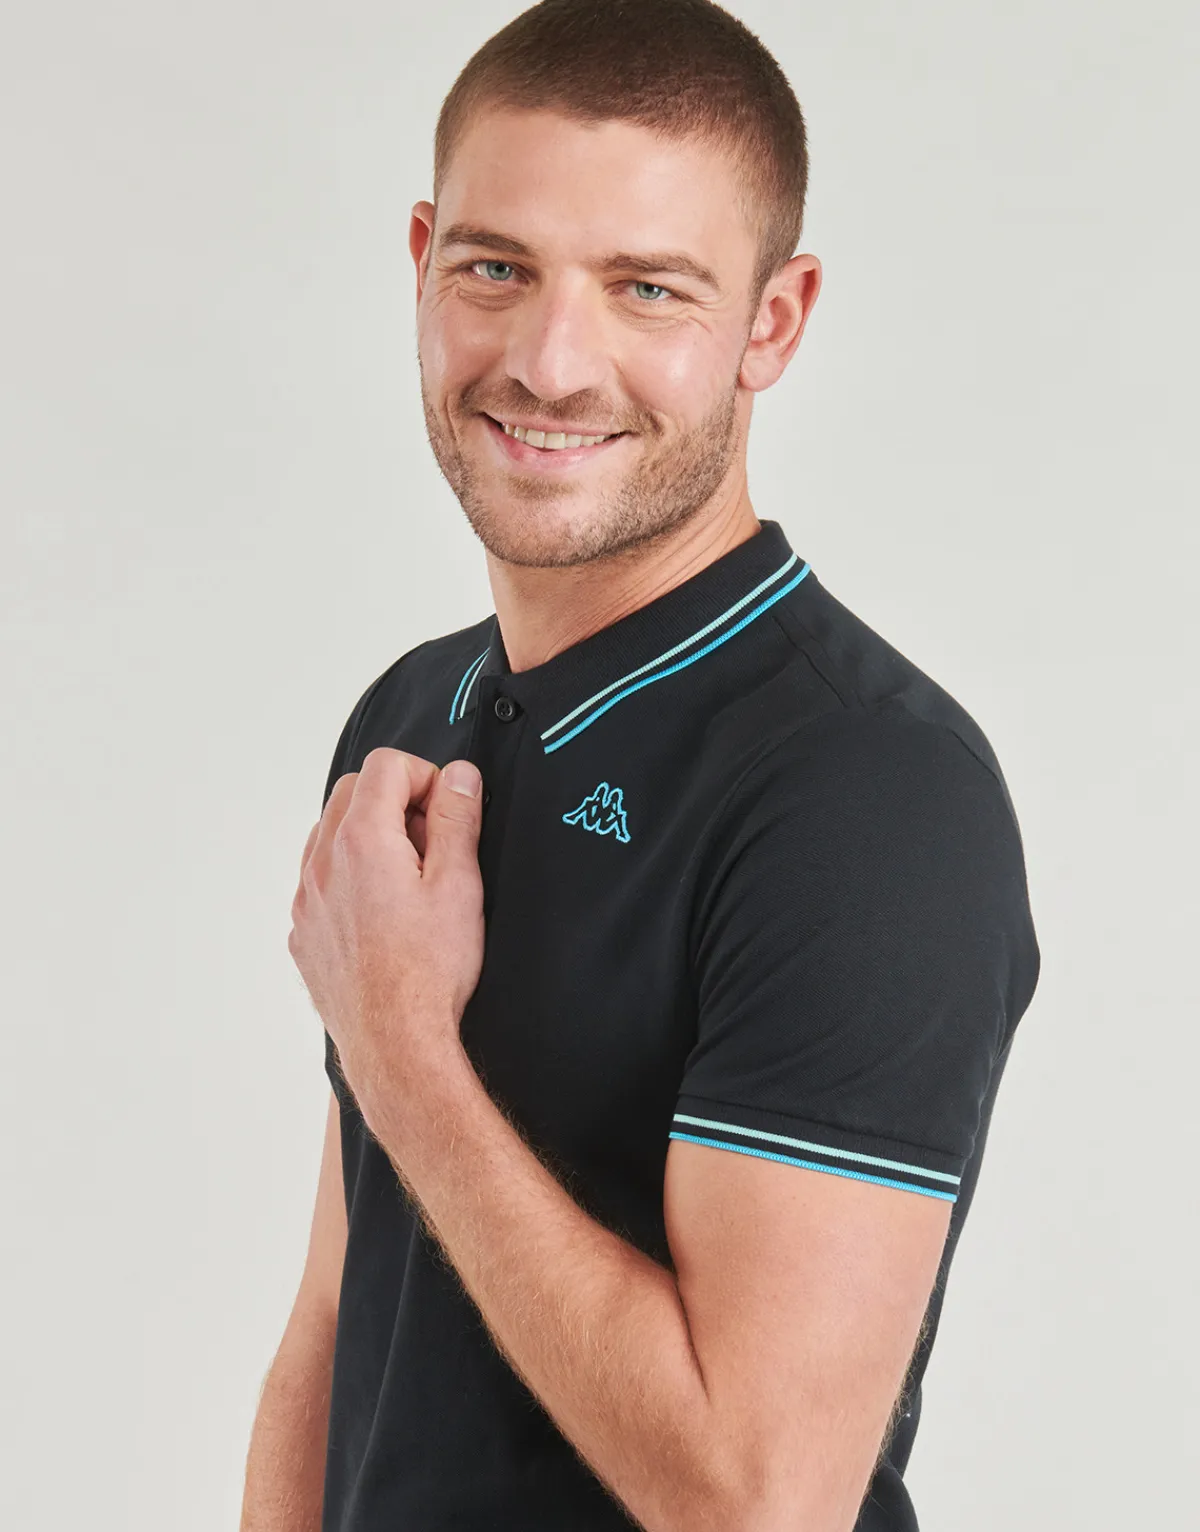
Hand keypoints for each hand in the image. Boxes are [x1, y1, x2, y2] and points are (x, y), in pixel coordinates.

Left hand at [287, 749, 485, 1128]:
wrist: (395, 1042)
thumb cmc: (431, 969)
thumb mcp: (459, 884)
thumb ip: (456, 818)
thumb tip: (458, 775)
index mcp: (361, 840)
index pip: (384, 767)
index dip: (425, 777)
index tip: (447, 811)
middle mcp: (322, 863)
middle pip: (351, 792)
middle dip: (395, 800)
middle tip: (432, 843)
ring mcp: (306, 899)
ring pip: (330, 835)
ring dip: (368, 836)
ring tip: (409, 880)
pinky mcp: (304, 932)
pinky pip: (320, 880)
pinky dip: (349, 875)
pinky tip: (384, 914)